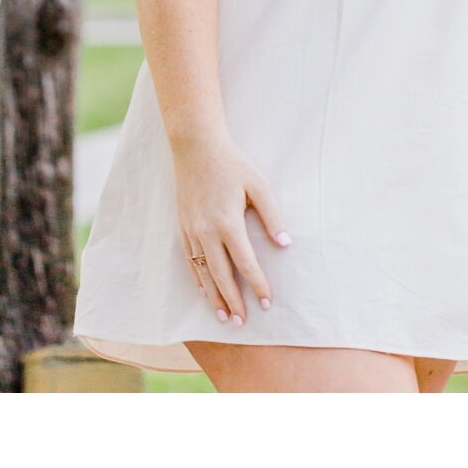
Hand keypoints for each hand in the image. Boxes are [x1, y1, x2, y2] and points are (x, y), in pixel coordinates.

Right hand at [172, 137, 288, 325]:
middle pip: (221, 275)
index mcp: (227, 222)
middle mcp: (206, 231)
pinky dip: (196, 278)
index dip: (257, 285)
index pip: (245, 263)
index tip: (267, 303)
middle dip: (233, 300)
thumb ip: (272, 215)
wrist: (194, 145)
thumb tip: (285, 243)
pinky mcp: (182, 225)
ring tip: (223, 316)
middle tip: (243, 322)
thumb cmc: (231, 164)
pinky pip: (189, 259)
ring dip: (213, 296)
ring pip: (202, 271)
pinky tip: (204, 291)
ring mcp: (192, 229)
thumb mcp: (258, 185)